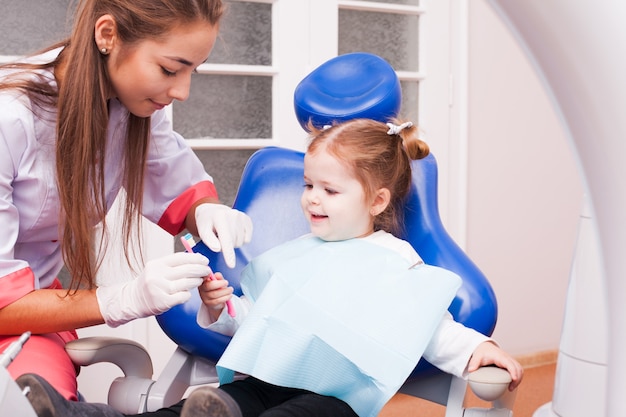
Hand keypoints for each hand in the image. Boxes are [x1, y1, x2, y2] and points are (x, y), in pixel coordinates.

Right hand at [96, 252, 210, 326]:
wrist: (132, 300)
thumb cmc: (149, 283)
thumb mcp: (157, 269)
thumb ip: (174, 264)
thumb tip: (197, 259)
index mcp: (157, 264)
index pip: (181, 258)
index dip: (196, 258)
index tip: (205, 260)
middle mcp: (157, 275)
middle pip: (186, 270)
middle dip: (201, 270)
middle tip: (207, 271)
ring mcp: (159, 289)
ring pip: (187, 283)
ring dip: (197, 281)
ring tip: (200, 281)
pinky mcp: (162, 302)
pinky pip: (183, 296)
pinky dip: (187, 295)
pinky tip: (187, 293)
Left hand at [195, 203, 252, 267]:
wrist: (213, 211)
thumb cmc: (207, 223)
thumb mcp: (202, 231)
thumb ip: (209, 240)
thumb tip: (218, 248)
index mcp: (220, 217)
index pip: (226, 240)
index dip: (229, 254)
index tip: (231, 265)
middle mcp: (233, 215)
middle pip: (234, 243)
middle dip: (226, 246)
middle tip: (218, 238)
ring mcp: (242, 216)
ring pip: (241, 242)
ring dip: (233, 243)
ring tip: (225, 234)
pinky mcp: (247, 219)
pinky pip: (247, 239)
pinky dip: (240, 239)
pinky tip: (233, 232)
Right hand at [197, 272, 233, 320]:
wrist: (217, 301)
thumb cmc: (218, 289)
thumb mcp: (219, 281)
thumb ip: (218, 277)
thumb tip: (217, 275)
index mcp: (203, 281)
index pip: (203, 278)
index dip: (208, 276)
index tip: (214, 275)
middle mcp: (202, 289)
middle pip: (209, 286)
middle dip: (220, 284)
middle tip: (227, 282)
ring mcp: (204, 297)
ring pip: (214, 294)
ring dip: (225, 291)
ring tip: (230, 290)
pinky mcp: (209, 304)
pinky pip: (217, 301)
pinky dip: (225, 298)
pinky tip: (229, 295)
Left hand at [467, 341, 523, 390]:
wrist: (485, 347)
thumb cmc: (482, 352)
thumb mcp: (477, 357)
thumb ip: (474, 363)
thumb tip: (470, 371)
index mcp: (500, 357)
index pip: (510, 364)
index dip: (514, 372)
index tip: (514, 379)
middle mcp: (507, 358)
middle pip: (518, 368)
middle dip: (518, 378)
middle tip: (510, 388)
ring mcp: (510, 360)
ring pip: (520, 369)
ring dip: (519, 378)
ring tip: (511, 388)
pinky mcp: (511, 363)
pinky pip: (518, 369)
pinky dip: (517, 376)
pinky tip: (512, 384)